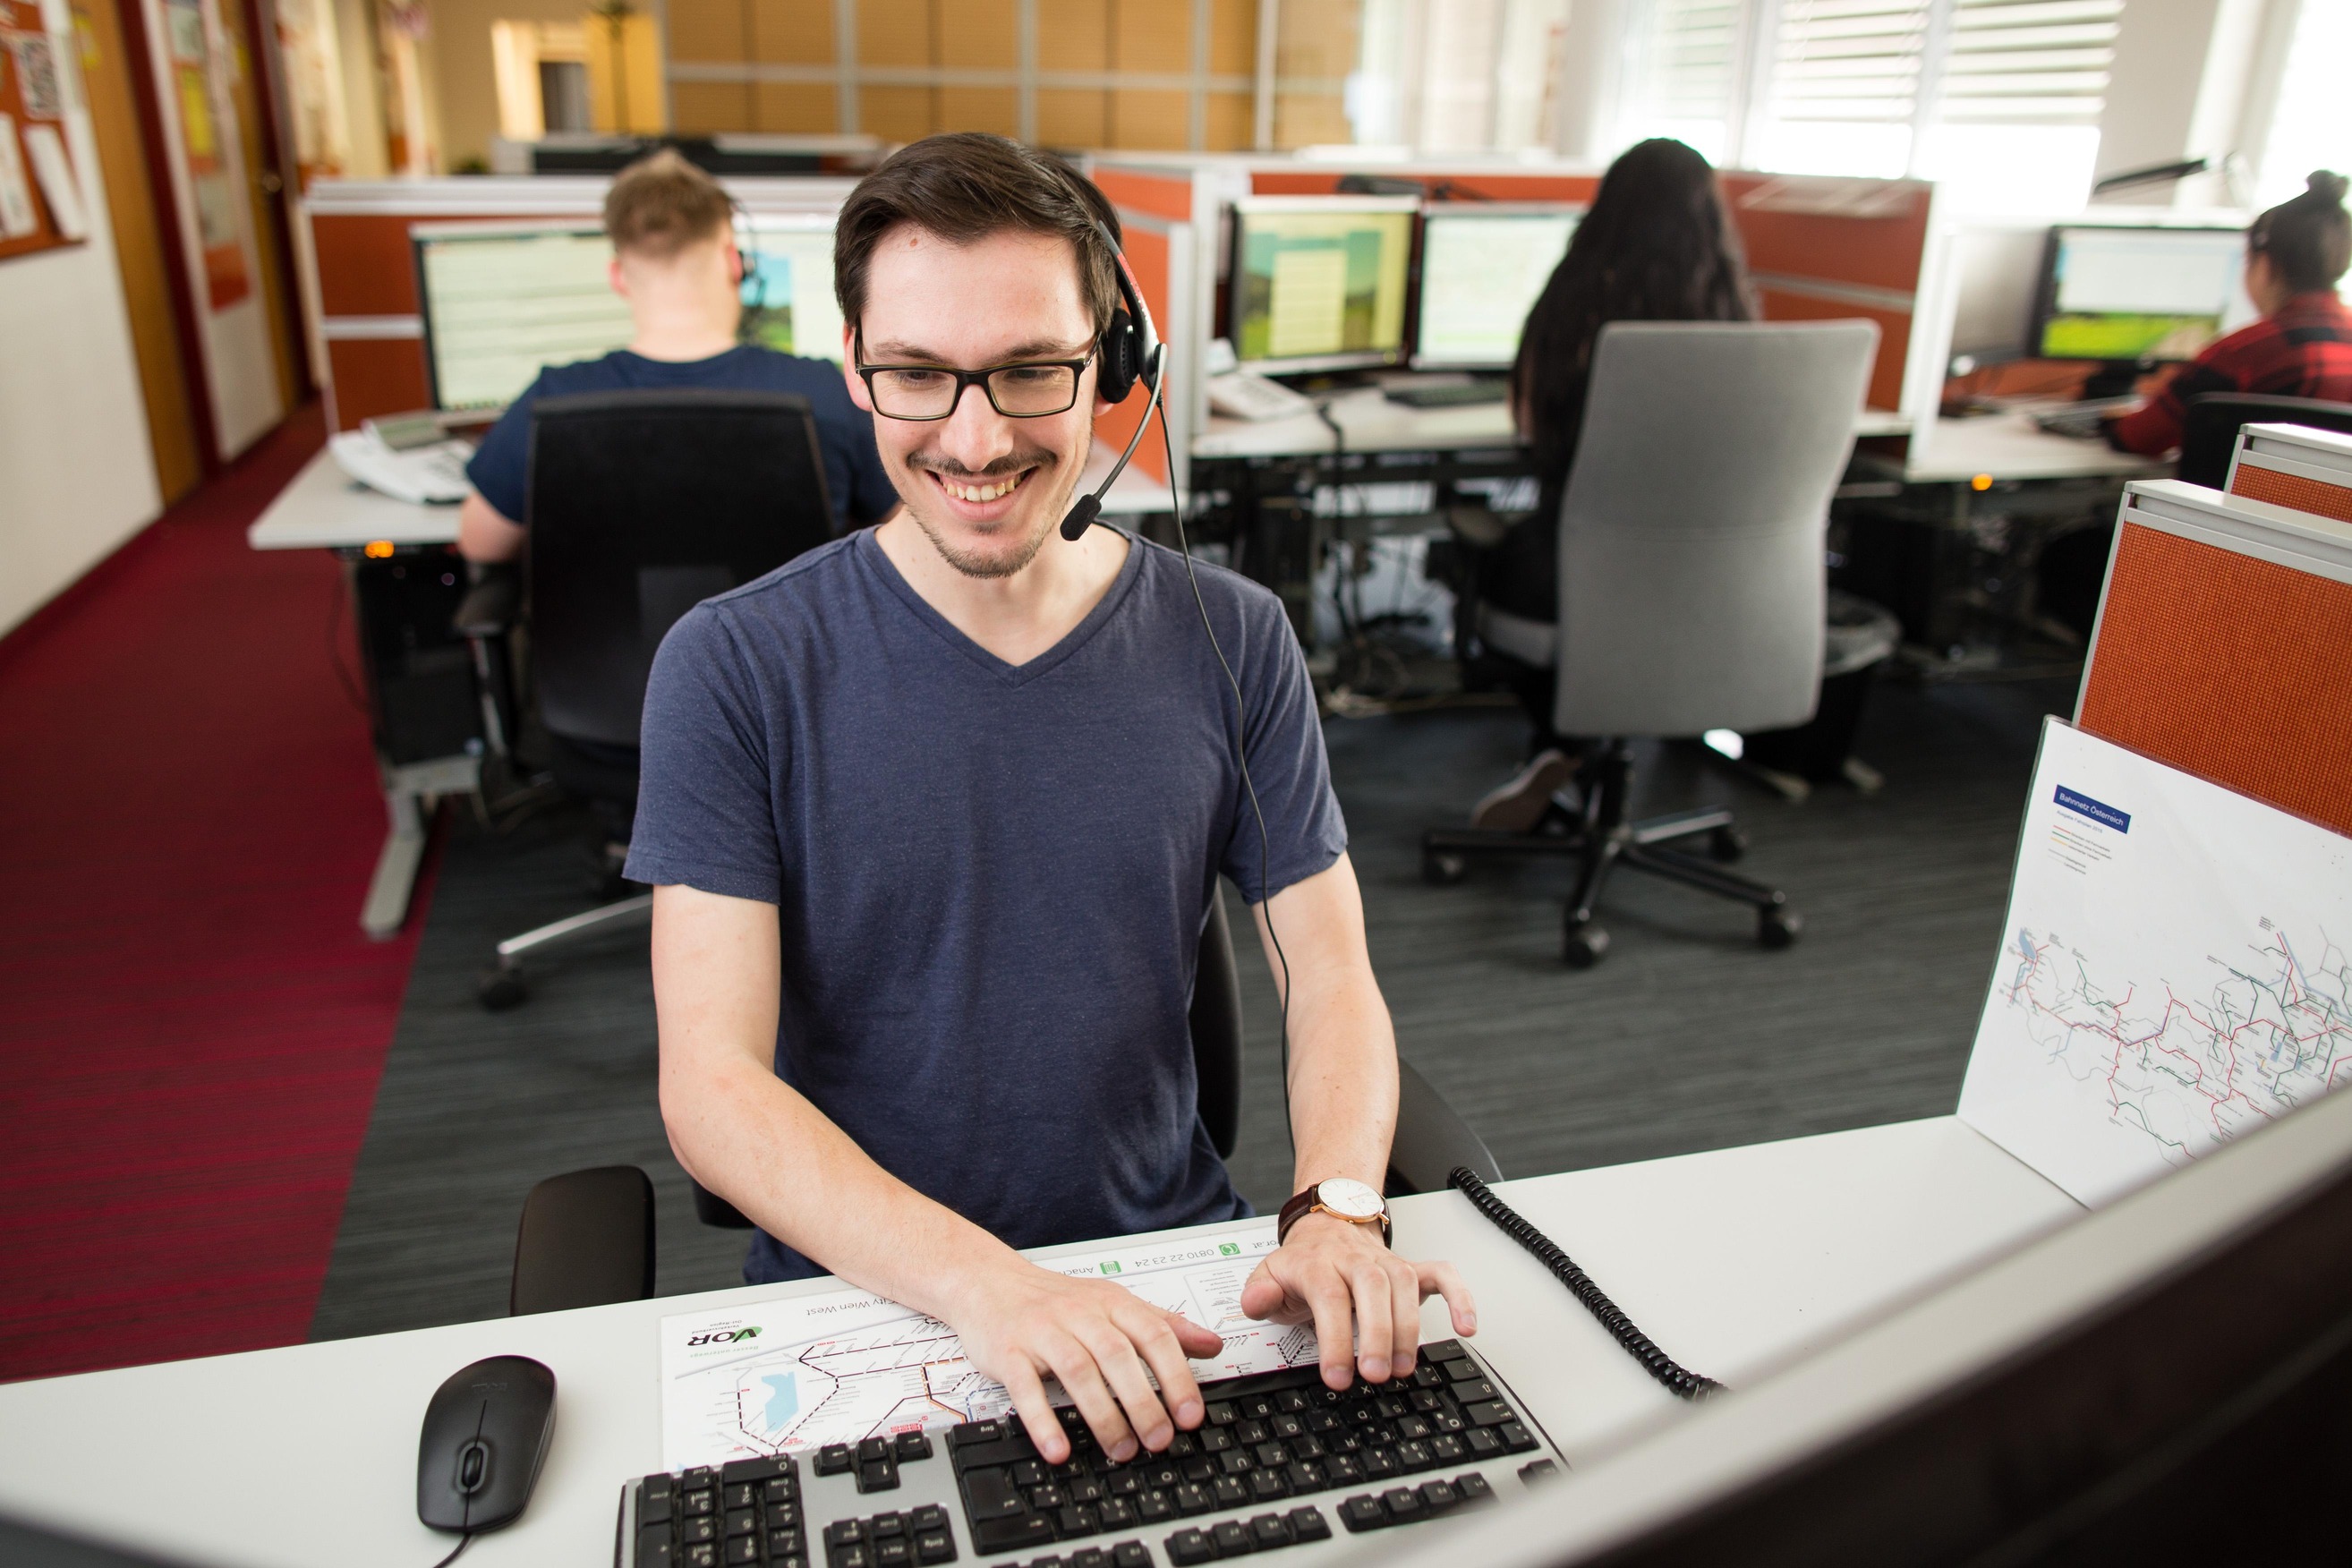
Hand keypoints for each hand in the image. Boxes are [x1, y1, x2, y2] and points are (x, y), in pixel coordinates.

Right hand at [952, 1259, 1226, 1464]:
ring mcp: (1042, 1332)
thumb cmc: (1056, 1300)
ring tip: (1122, 1450)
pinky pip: (1025, 1387)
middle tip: (1161, 1440)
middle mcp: (1079, 1314)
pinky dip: (1042, 1420)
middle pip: (1118, 1356)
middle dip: (1143, 1402)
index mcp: (1111, 1303)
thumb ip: (1164, 1325)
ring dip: (1102, 1415)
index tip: (1191, 1414)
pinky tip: (1058, 1449)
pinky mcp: (1008, 1352)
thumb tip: (1214, 1345)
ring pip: (1078, 1371)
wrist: (989, 1281)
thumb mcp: (1115, 1304)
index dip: (1176, 1375)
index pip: (1153, 1335)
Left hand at [1239, 1214, 1477, 1388]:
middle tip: (1374, 1374)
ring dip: (1409, 1328)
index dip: (1334, 1338)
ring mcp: (1388, 1263)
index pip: (1329, 1298)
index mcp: (1319, 1264)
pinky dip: (1459, 1297)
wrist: (1328, 1228)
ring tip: (1403, 1368)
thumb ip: (1260, 1294)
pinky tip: (1465, 1326)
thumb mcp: (1269, 1276)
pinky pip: (1443, 1275)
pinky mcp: (1413, 1268)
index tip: (1337, 1376)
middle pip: (1372, 1289)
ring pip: (1405, 1286)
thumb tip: (1256, 1302)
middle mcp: (1356, 1261)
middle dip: (1377, 1334)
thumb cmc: (1304, 1265)